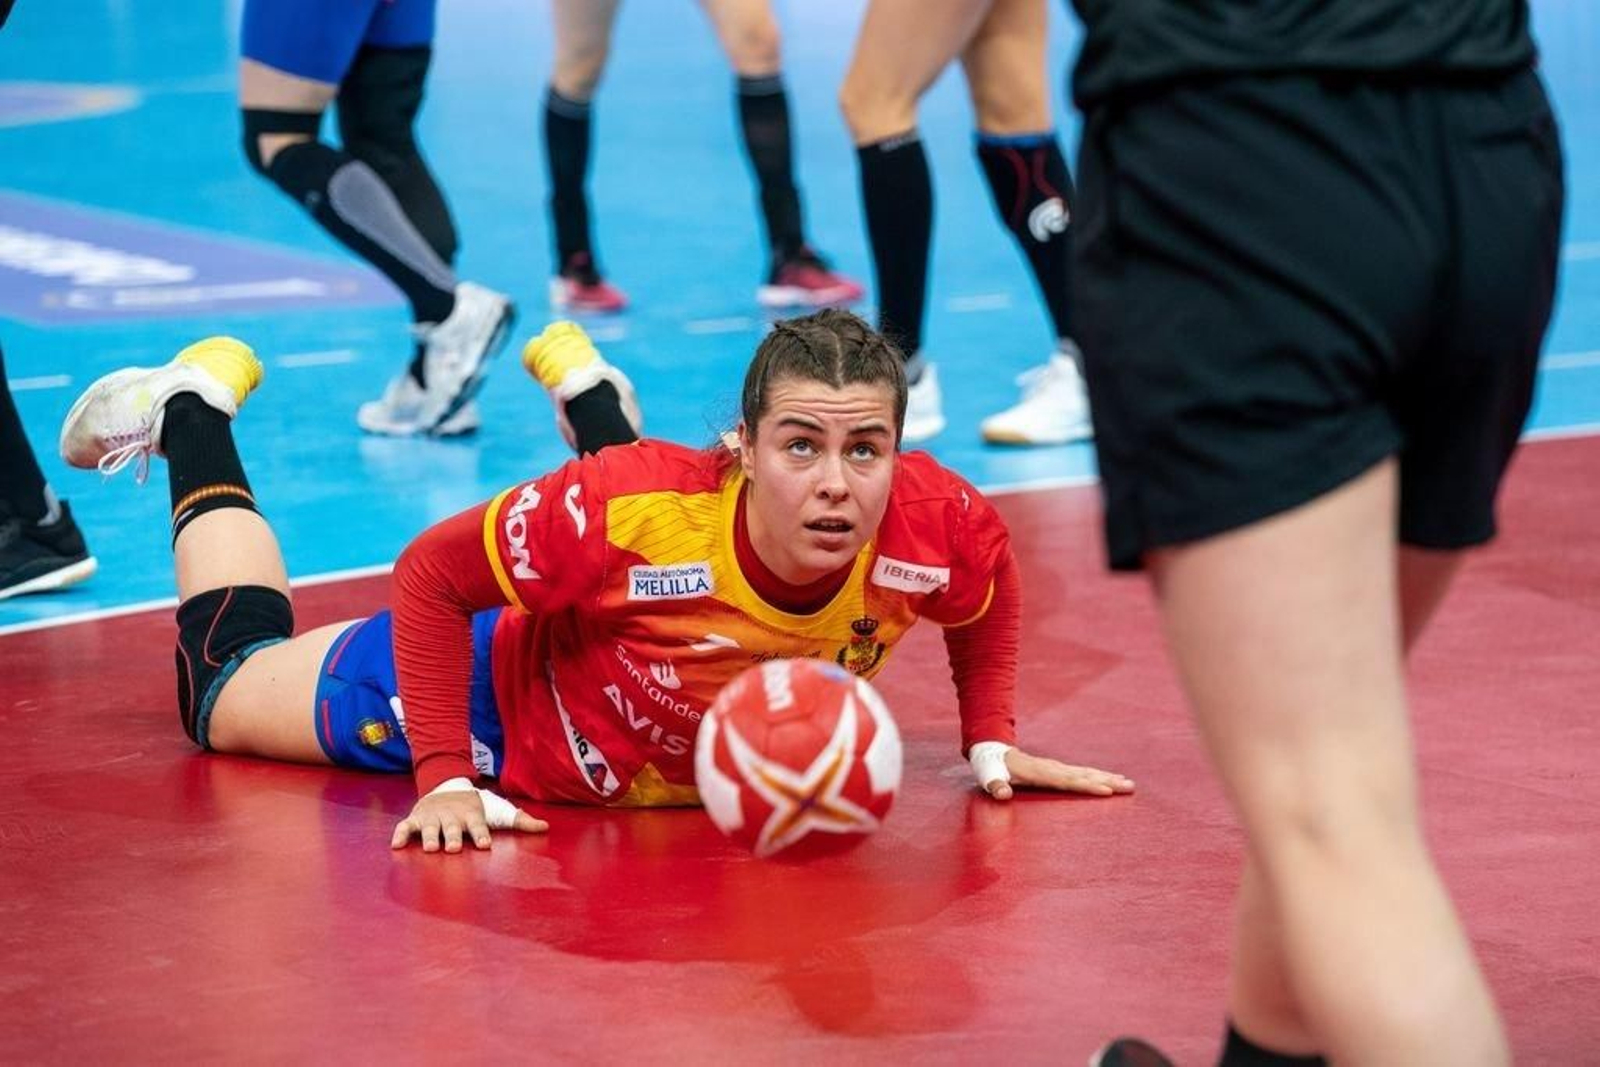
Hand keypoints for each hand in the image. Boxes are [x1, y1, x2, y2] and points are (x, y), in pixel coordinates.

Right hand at [391, 782, 547, 852]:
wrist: (447, 787)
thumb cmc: (476, 807)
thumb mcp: (497, 811)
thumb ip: (520, 820)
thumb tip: (545, 827)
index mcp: (472, 816)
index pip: (478, 826)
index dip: (481, 835)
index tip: (484, 844)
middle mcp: (451, 817)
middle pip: (452, 828)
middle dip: (452, 837)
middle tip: (452, 848)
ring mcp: (432, 817)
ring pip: (429, 828)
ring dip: (429, 837)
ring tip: (430, 847)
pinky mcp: (416, 819)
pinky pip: (405, 827)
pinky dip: (400, 834)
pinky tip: (396, 846)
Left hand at [971, 742, 1134, 800]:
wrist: (992, 750)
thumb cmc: (990, 767)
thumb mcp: (988, 776)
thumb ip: (995, 786)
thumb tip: (1002, 794)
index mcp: (1040, 772)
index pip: (1068, 781)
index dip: (1087, 786)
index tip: (1107, 790)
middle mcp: (1053, 768)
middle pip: (1085, 775)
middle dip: (1108, 781)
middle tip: (1131, 786)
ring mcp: (1056, 768)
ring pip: (1087, 773)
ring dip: (1108, 778)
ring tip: (1128, 783)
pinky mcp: (1057, 770)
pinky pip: (1082, 773)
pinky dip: (1098, 776)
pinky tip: (1111, 779)